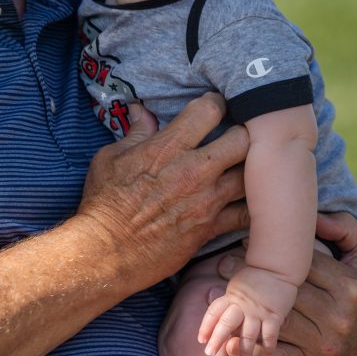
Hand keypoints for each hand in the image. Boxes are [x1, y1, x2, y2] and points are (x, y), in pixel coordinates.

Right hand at [78, 94, 249, 294]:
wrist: (106, 252)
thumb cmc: (103, 204)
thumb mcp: (110, 158)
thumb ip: (135, 134)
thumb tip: (142, 112)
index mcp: (168, 147)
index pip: (209, 110)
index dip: (215, 103)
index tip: (214, 107)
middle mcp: (194, 170)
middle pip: (243, 140)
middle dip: (242, 134)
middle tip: (236, 138)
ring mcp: (207, 200)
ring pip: (251, 176)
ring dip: (249, 170)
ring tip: (245, 168)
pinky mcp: (211, 228)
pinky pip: (246, 215)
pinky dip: (252, 207)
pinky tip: (249, 202)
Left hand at [199, 265, 297, 355]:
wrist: (275, 267)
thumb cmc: (254, 280)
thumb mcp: (235, 287)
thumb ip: (227, 302)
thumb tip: (214, 312)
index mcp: (231, 297)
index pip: (214, 312)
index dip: (206, 326)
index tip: (200, 340)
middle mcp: (242, 304)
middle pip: (226, 323)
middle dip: (217, 339)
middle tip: (209, 353)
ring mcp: (258, 310)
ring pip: (248, 332)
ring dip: (244, 348)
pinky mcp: (274, 314)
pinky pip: (271, 332)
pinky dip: (269, 344)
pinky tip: (268, 352)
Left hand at [217, 212, 356, 355]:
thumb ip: (344, 228)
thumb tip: (314, 218)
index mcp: (350, 286)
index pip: (302, 264)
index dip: (269, 251)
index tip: (242, 241)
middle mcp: (337, 317)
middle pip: (284, 292)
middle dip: (249, 277)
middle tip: (221, 263)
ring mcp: (323, 343)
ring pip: (275, 321)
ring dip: (241, 308)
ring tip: (211, 291)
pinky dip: (252, 353)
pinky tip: (227, 343)